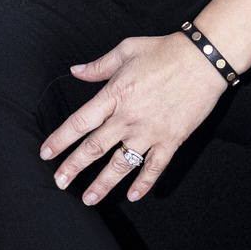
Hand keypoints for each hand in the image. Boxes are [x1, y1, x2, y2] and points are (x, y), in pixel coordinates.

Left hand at [39, 33, 226, 203]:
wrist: (204, 59)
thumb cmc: (165, 51)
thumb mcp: (126, 50)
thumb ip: (99, 66)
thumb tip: (76, 71)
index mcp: (114, 94)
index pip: (79, 123)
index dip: (60, 140)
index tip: (46, 154)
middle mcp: (128, 117)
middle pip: (94, 148)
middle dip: (73, 167)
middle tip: (59, 182)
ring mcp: (150, 132)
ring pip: (121, 164)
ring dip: (103, 183)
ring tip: (89, 199)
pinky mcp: (171, 140)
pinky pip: (154, 168)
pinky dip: (144, 184)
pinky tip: (132, 196)